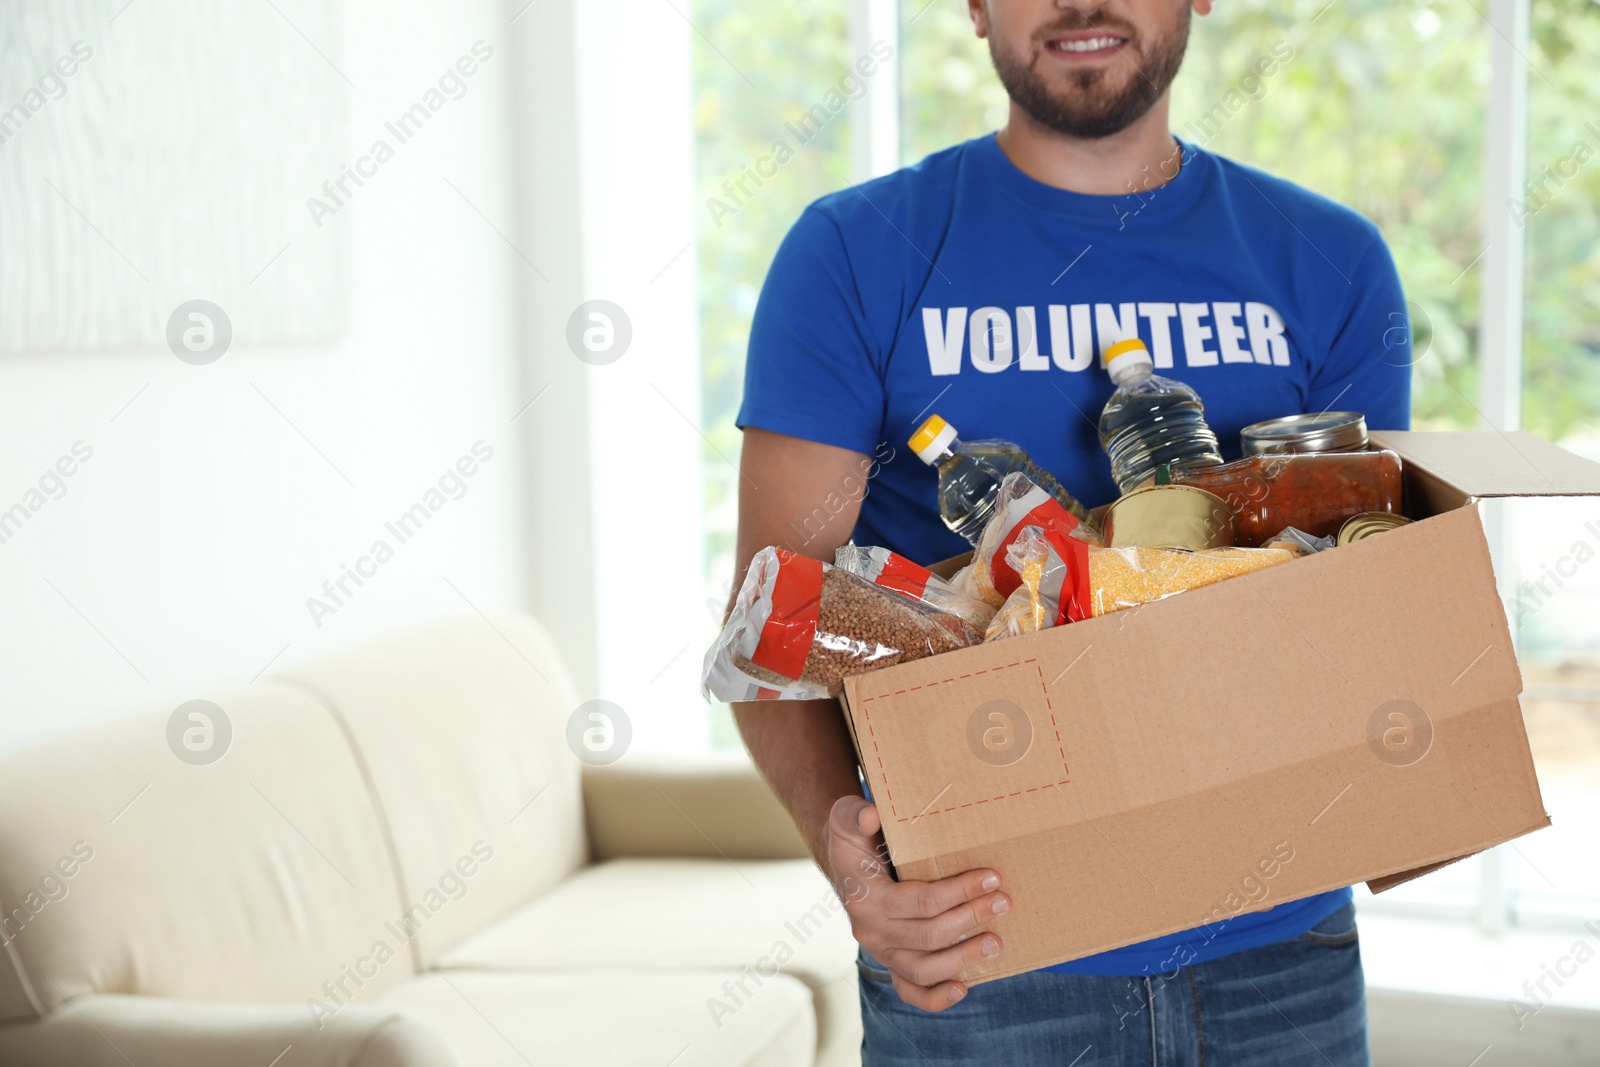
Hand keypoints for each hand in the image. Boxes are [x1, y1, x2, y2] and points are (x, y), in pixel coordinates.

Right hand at [828, 795, 1008, 1010]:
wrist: (845, 864)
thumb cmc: (854, 837)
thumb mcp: (846, 817)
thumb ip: (856, 814)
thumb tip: (873, 816)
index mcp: (865, 898)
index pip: (920, 901)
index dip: (959, 891)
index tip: (991, 876)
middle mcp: (870, 931)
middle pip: (929, 934)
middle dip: (971, 917)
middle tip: (1004, 901)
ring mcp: (881, 952)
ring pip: (924, 968)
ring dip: (963, 958)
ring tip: (996, 942)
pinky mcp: (891, 963)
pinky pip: (910, 991)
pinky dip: (935, 998)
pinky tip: (962, 989)